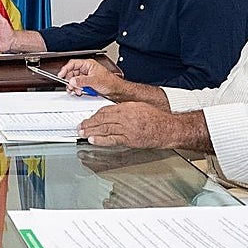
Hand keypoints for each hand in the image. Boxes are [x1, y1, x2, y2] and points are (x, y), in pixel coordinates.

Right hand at [59, 58, 125, 97]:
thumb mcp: (94, 80)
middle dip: (70, 80)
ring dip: (73, 86)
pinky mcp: (87, 84)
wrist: (116, 90)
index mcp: (88, 64)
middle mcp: (86, 70)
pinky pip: (78, 85)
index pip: (73, 64)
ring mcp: (86, 77)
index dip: (65, 69)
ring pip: (74, 80)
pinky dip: (77, 89)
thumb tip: (72, 81)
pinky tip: (80, 92)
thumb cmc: (110, 81)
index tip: (61, 75)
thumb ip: (82, 80)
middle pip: (71, 73)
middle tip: (70, 86)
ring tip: (76, 90)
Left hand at [77, 103, 196, 149]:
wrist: (168, 128)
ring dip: (91, 131)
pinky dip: (101, 140)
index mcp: (127, 107)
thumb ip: (123, 109)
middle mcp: (126, 117)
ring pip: (105, 129)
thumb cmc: (156, 117)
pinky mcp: (130, 140)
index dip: (94, 115)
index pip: (105, 110)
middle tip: (80, 126)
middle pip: (102, 119)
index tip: (88, 118)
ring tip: (82, 133)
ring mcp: (127, 129)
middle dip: (89, 123)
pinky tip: (93, 140)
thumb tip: (109, 113)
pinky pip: (113, 140)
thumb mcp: (138, 106)